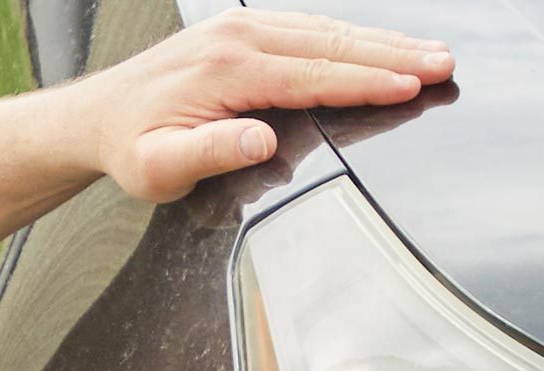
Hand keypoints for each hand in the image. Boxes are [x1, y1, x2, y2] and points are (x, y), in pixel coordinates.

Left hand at [78, 11, 453, 203]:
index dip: (365, 81)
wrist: (99, 118)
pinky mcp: (245, 33)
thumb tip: (262, 140)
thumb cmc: (132, 150)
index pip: (313, 74)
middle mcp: (240, 37)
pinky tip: (382, 47)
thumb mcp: (161, 167)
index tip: (410, 85)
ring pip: (326, 32)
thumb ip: (210, 153)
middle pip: (331, 43)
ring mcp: (244, 29)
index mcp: (227, 68)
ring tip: (431, 53)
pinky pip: (309, 31)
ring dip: (382, 43)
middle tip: (444, 62)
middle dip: (393, 54)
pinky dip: (352, 38)